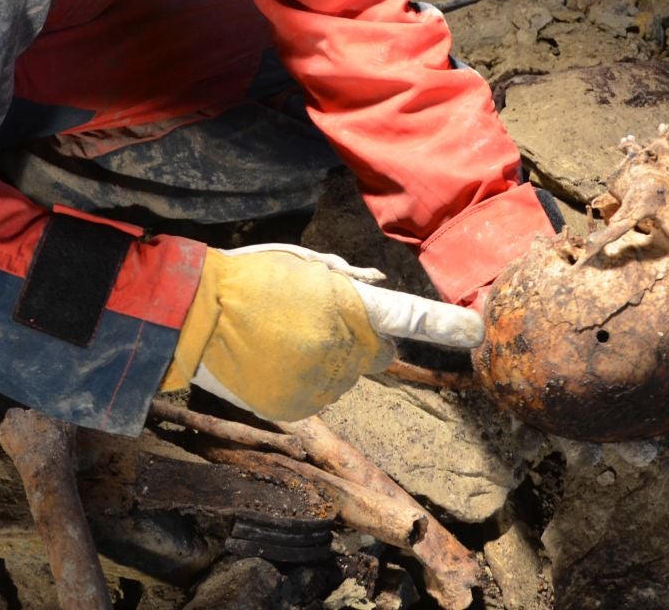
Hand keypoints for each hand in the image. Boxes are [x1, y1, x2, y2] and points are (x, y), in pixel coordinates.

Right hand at [159, 244, 483, 420]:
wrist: (192, 317)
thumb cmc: (247, 279)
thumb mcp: (301, 261)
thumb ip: (346, 279)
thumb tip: (378, 289)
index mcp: (343, 305)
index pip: (406, 316)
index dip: (443, 326)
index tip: (476, 330)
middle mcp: (339, 348)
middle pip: (380, 354)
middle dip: (364, 340)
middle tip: (320, 321)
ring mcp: (318, 382)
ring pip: (347, 376)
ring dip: (330, 361)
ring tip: (283, 338)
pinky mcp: (297, 407)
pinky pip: (319, 395)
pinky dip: (304, 381)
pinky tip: (272, 360)